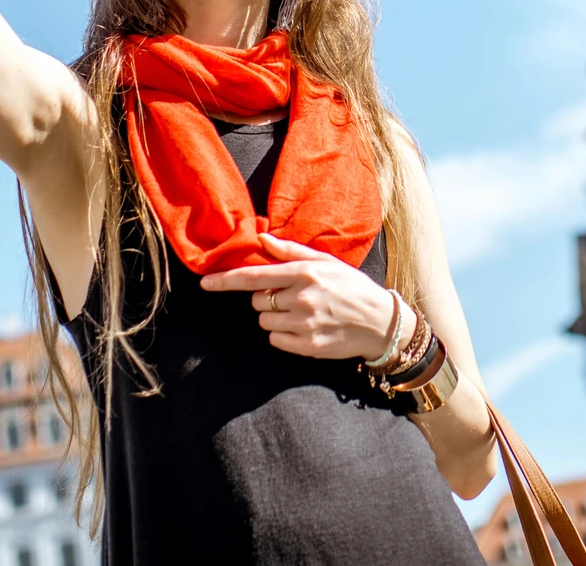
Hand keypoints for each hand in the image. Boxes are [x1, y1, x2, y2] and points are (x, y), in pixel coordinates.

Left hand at [201, 234, 407, 359]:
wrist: (380, 322)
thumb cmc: (352, 287)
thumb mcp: (326, 262)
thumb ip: (291, 252)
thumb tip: (261, 240)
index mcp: (304, 273)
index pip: (254, 276)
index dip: (226, 280)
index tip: (205, 283)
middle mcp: (302, 297)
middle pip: (257, 301)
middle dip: (266, 298)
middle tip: (290, 297)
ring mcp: (305, 324)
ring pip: (265, 321)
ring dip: (275, 317)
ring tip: (302, 312)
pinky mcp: (308, 345)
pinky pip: (276, 340)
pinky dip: (284, 335)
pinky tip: (305, 328)